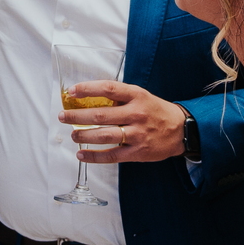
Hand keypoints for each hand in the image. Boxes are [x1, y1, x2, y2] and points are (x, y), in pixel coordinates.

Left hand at [58, 80, 186, 162]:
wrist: (180, 130)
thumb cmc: (155, 110)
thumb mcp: (140, 95)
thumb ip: (118, 96)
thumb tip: (88, 97)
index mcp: (136, 96)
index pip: (108, 88)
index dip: (87, 89)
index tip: (72, 92)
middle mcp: (136, 114)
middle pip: (101, 115)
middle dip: (77, 116)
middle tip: (63, 116)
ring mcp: (137, 134)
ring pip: (104, 135)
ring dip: (83, 135)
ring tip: (72, 134)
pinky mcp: (138, 152)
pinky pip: (112, 155)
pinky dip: (94, 156)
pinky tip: (82, 155)